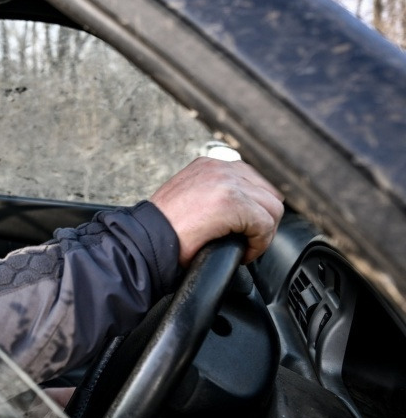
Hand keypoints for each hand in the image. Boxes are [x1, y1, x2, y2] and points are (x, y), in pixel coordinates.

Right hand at [150, 157, 283, 267]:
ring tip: (244, 247)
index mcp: (209, 165)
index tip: (244, 229)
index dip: (255, 209)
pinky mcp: (233, 202)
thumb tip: (242, 209)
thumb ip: (214, 193)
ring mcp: (227, 182)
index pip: (255, 180)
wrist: (144, 239)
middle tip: (246, 240)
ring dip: (262, 233)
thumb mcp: (189, 198)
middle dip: (263, 220)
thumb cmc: (162, 229)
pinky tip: (242, 253)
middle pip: (269, 193)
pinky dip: (258, 244)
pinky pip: (264, 225)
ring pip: (272, 209)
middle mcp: (220, 167)